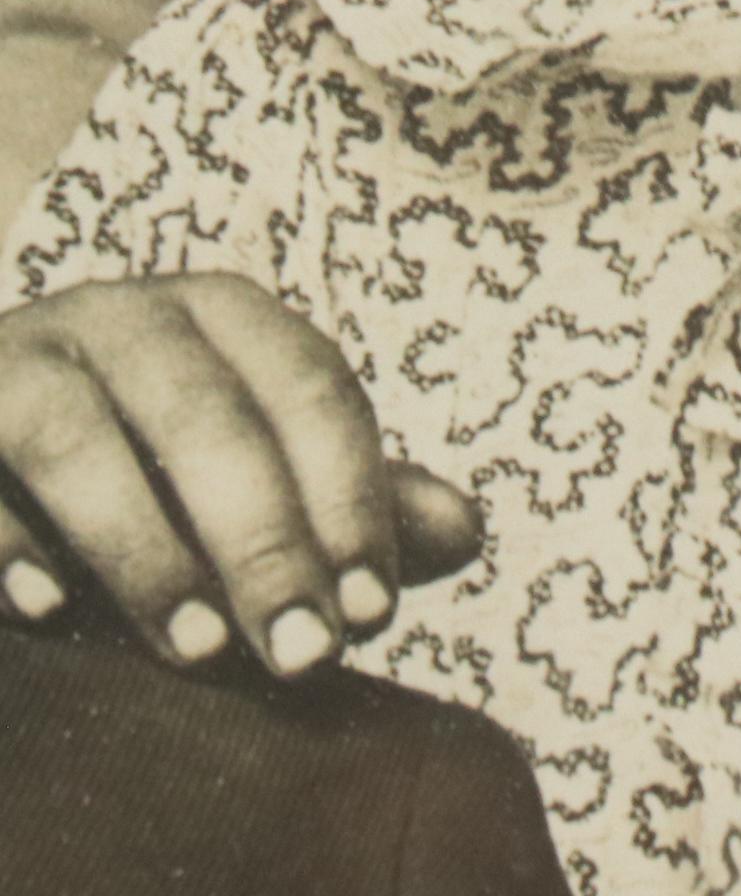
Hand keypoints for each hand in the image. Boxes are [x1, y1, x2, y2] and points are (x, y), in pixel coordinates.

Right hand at [0, 273, 481, 674]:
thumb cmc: (143, 466)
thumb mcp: (250, 474)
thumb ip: (348, 501)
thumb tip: (466, 531)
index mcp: (229, 315)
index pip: (313, 393)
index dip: (351, 502)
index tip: (373, 613)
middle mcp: (132, 314)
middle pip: (213, 421)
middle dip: (266, 545)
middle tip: (302, 656)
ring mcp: (28, 354)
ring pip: (88, 442)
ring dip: (146, 553)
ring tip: (198, 650)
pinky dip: (13, 542)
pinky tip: (50, 612)